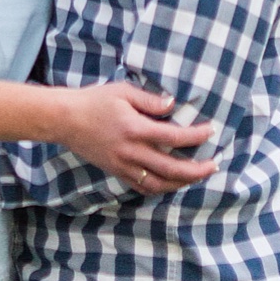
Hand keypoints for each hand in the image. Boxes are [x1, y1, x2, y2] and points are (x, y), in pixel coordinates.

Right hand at [59, 80, 218, 192]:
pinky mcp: (118, 173)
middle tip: (213, 164)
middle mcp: (132, 152)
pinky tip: (172, 183)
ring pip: (160, 183)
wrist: (66, 120)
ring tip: (197, 176)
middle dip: (196, 169)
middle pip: (172, 168)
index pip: (174, 137)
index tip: (210, 131)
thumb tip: (173, 104)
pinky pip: (144, 187)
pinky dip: (162, 189)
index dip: (196, 136)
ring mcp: (124, 166)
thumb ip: (150, 100)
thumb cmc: (95, 101)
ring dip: (183, 183)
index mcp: (135, 128)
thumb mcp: (123, 91)